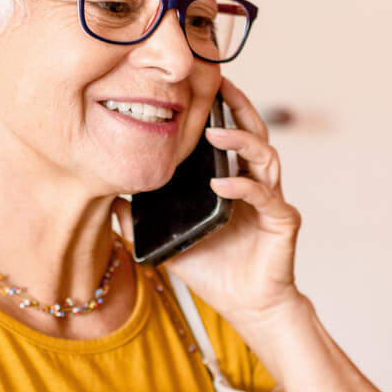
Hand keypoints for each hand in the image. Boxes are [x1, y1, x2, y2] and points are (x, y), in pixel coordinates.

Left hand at [155, 76, 301, 326]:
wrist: (247, 307)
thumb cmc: (215, 271)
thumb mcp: (171, 239)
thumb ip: (143, 221)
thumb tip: (109, 201)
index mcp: (234, 179)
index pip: (230, 134)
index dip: (219, 108)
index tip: (198, 84)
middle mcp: (257, 183)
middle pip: (254, 131)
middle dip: (237, 106)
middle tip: (217, 84)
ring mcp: (272, 200)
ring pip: (266, 155)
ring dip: (240, 140)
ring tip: (213, 131)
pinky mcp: (282, 221)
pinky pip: (265, 197)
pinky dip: (244, 186)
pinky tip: (221, 184)